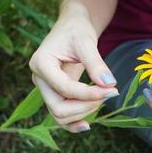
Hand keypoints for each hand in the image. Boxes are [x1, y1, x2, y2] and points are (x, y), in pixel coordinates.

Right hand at [29, 14, 118, 132]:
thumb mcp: (86, 41)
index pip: (64, 88)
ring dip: (83, 113)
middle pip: (58, 108)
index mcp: (41, 63)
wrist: (72, 28)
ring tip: (103, 98)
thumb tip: (109, 84)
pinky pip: (61, 116)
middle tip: (108, 94)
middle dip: (85, 106)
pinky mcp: (55, 94)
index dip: (89, 93)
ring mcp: (46, 89)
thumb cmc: (77, 30)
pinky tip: (88, 124)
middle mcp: (40, 79)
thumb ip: (96, 63)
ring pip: (60, 115)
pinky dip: (73, 123)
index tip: (112, 90)